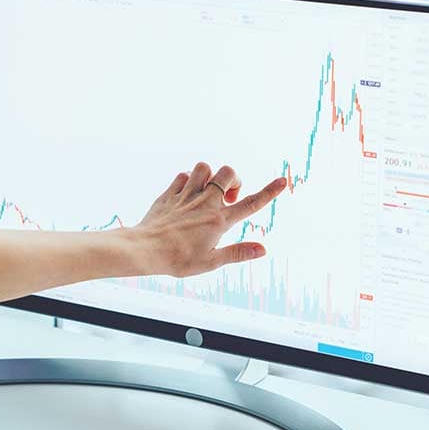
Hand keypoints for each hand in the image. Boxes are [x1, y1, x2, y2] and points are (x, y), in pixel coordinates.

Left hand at [130, 162, 286, 276]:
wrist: (145, 249)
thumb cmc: (177, 259)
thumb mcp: (210, 262)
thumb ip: (238, 253)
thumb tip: (263, 250)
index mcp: (219, 221)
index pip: (250, 204)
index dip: (269, 192)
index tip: (283, 181)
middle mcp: (205, 203)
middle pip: (228, 172)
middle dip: (233, 178)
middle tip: (228, 197)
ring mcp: (187, 196)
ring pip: (204, 167)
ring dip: (209, 176)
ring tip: (206, 192)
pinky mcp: (170, 194)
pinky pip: (183, 175)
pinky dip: (188, 180)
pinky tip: (186, 194)